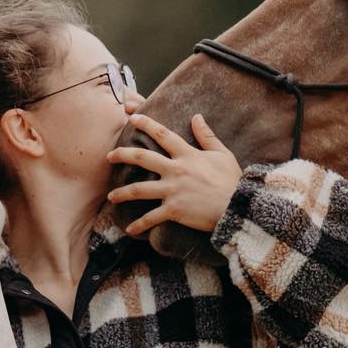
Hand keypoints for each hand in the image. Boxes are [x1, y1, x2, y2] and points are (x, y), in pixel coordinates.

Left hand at [105, 113, 242, 236]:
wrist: (237, 206)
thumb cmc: (232, 180)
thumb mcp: (222, 154)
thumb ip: (207, 135)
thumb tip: (197, 117)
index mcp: (187, 154)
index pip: (162, 134)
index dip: (146, 123)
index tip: (132, 118)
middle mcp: (175, 170)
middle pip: (142, 158)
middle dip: (122, 155)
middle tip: (109, 156)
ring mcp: (172, 190)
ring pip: (139, 189)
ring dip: (122, 193)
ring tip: (111, 196)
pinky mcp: (173, 210)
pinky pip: (151, 218)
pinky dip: (139, 225)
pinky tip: (129, 230)